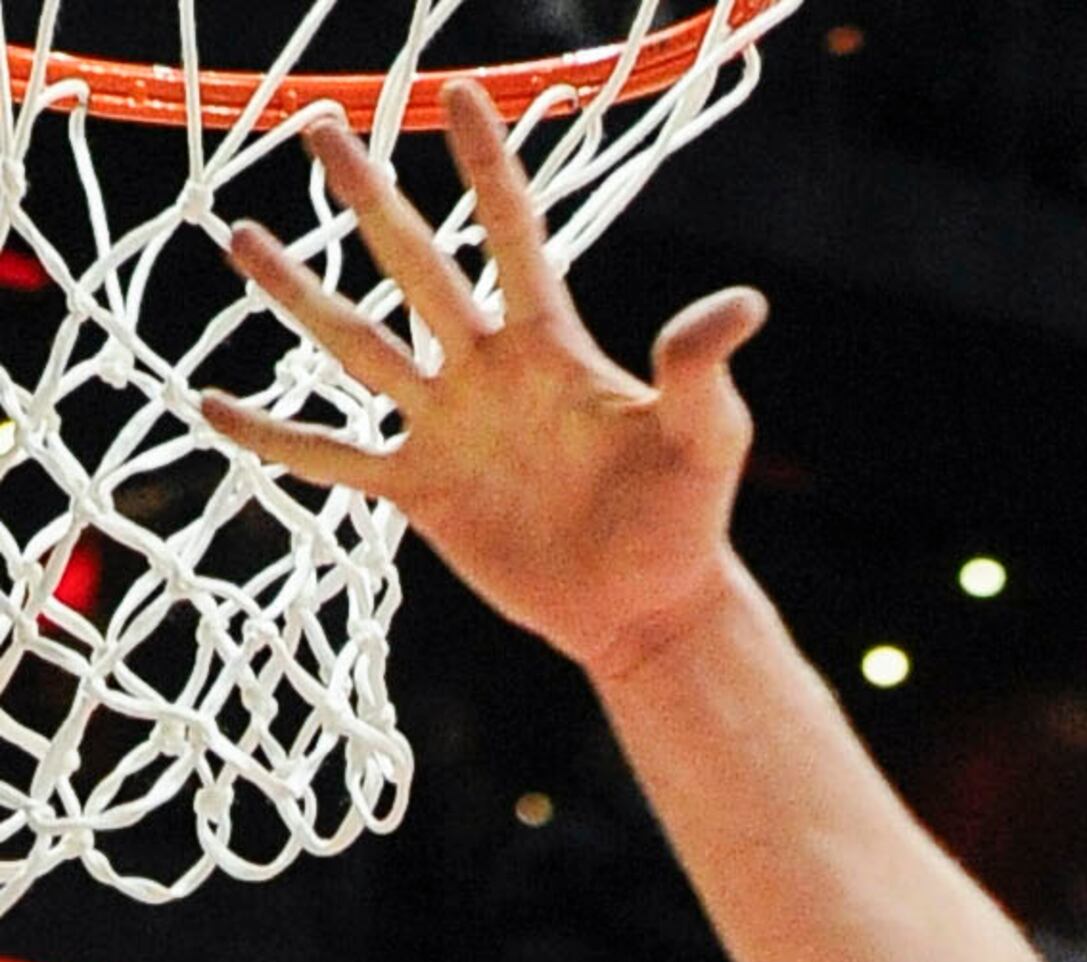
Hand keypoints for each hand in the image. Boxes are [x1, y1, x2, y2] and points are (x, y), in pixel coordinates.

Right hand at [202, 80, 772, 683]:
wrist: (647, 608)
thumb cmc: (685, 518)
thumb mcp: (705, 438)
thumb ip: (702, 371)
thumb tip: (743, 304)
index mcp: (551, 347)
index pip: (512, 234)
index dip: (487, 167)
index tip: (459, 95)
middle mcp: (487, 371)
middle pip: (416, 266)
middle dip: (370, 199)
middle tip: (319, 128)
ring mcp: (446, 426)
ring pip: (356, 344)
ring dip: (299, 294)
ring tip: (241, 236)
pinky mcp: (421, 489)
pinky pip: (332, 457)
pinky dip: (275, 437)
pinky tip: (211, 404)